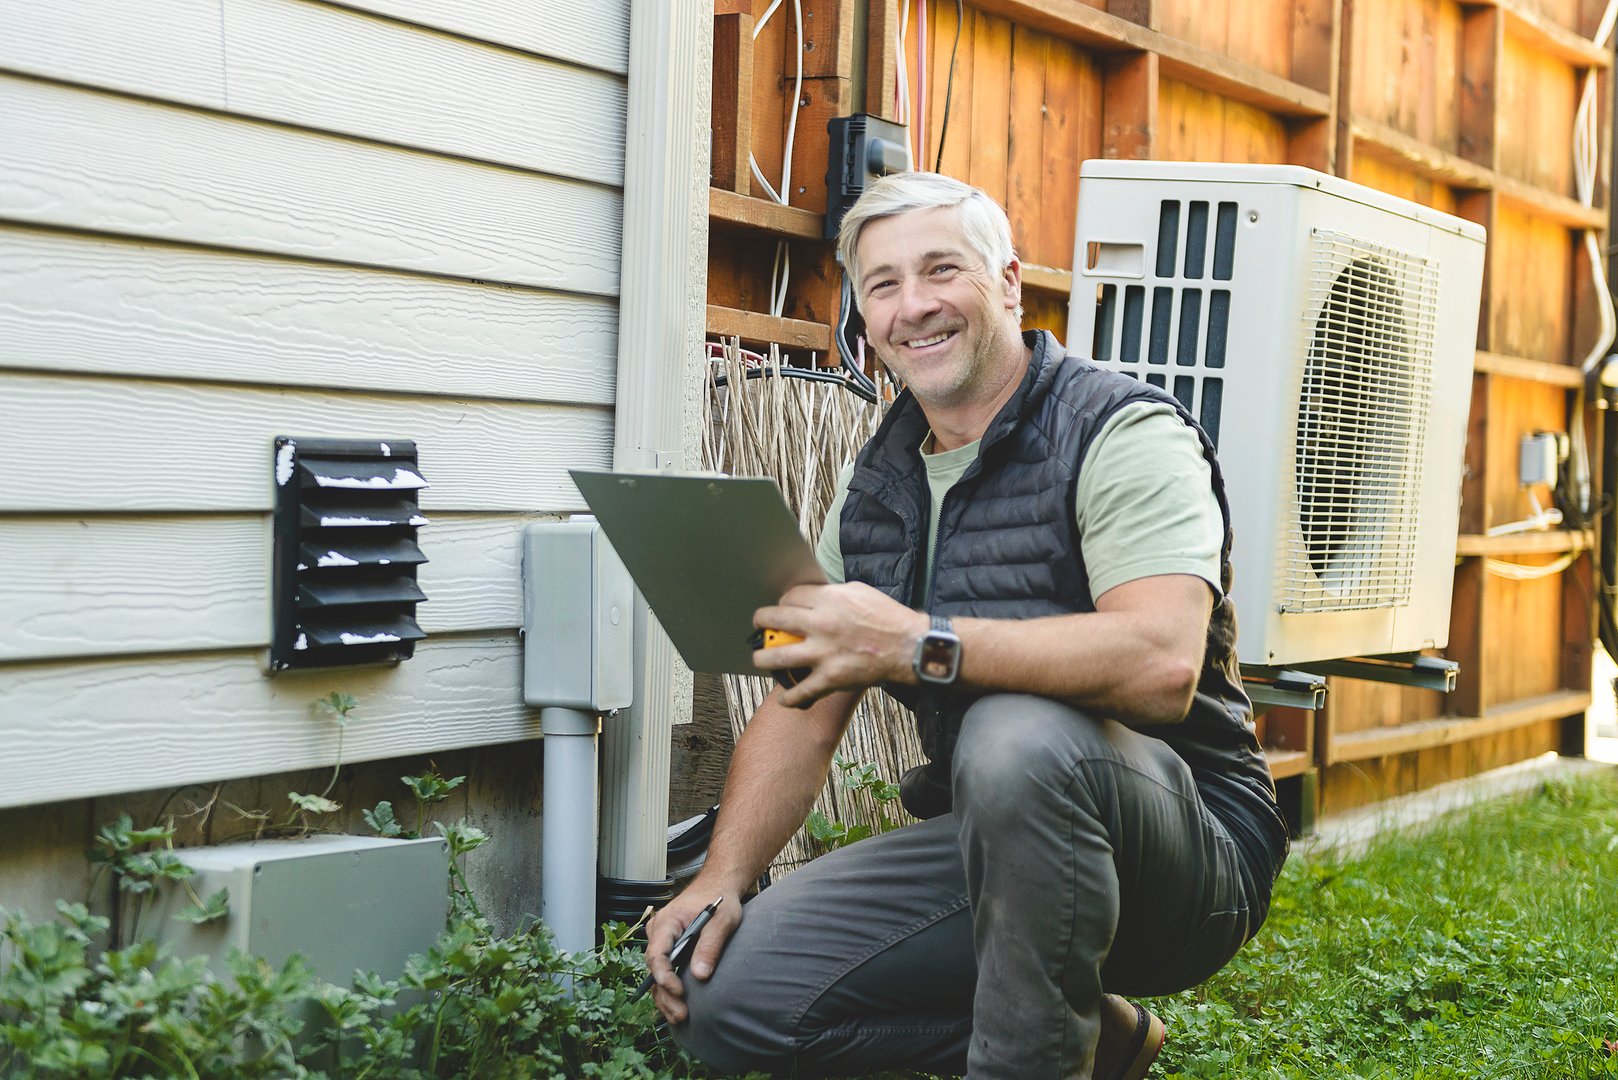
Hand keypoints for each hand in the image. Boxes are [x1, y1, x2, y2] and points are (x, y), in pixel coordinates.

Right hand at [643, 886, 741, 1023]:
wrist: (717, 887)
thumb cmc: (719, 899)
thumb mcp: (722, 919)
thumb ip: (710, 945)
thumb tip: (700, 975)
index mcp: (667, 921)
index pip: (657, 953)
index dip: (665, 976)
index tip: (679, 991)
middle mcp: (657, 932)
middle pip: (654, 968)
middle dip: (666, 994)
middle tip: (681, 1014)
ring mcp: (660, 940)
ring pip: (655, 973)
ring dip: (665, 997)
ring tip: (679, 1017)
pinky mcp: (667, 947)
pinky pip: (663, 970)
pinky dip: (668, 989)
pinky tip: (676, 1007)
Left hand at [752, 582, 928, 707]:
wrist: (909, 647)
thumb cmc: (887, 617)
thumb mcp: (859, 592)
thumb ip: (832, 595)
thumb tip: (814, 597)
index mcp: (829, 600)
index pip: (791, 597)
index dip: (783, 601)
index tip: (782, 607)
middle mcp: (821, 625)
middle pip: (775, 620)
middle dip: (762, 622)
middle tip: (760, 625)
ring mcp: (823, 653)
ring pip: (777, 656)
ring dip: (763, 659)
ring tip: (759, 660)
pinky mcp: (831, 678)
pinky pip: (802, 691)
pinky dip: (790, 697)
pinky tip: (784, 697)